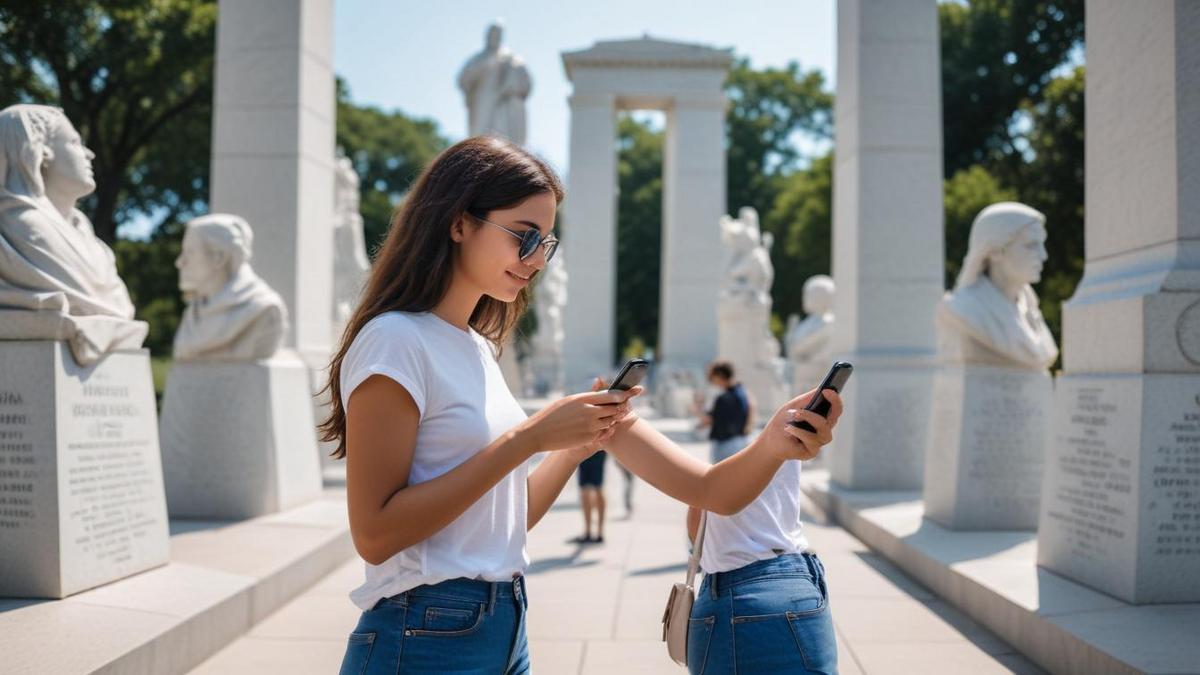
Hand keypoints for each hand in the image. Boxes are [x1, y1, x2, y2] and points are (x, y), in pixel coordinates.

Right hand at [521, 377, 644, 453]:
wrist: (538, 433)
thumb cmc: (551, 415)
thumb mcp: (568, 401)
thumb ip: (586, 397)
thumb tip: (599, 389)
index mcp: (583, 399)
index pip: (610, 395)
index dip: (623, 395)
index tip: (630, 393)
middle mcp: (589, 411)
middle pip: (614, 408)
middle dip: (620, 407)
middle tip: (626, 406)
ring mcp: (589, 426)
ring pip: (610, 422)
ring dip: (612, 419)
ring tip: (613, 416)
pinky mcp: (588, 438)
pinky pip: (603, 433)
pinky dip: (605, 430)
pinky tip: (604, 428)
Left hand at [759, 388, 842, 461]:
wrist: (771, 440)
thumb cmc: (784, 421)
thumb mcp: (794, 406)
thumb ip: (808, 399)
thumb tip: (822, 389)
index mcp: (822, 418)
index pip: (835, 409)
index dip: (835, 399)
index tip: (828, 390)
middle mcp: (824, 430)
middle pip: (835, 417)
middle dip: (831, 403)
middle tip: (823, 393)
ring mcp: (819, 442)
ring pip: (824, 429)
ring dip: (809, 418)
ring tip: (796, 414)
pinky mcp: (812, 452)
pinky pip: (811, 440)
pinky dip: (798, 432)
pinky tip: (789, 429)